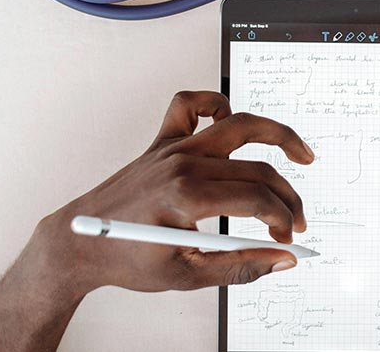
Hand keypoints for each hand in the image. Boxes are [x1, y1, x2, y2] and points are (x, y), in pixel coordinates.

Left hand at [29, 91, 314, 294]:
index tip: (286, 238)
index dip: (281, 220)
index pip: (256, 200)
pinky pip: (189, 104)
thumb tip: (283, 258)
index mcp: (187, 197)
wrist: (79, 244)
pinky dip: (213, 102)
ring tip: (300, 153)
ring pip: (238, 124)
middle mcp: (183, 164)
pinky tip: (230, 119)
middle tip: (297, 220)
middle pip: (257, 170)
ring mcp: (173, 148)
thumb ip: (241, 267)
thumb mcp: (187, 275)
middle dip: (287, 198)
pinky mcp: (163, 141)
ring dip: (276, 135)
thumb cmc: (127, 260)